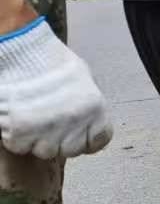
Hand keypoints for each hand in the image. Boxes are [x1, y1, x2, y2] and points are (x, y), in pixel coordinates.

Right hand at [0, 18, 112, 159]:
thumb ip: (87, 104)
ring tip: (32, 119)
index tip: (76, 135)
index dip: (86, 140)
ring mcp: (47, 129)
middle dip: (59, 141)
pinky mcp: (20, 131)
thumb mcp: (82, 79)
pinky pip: (19, 146)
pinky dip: (16, 137)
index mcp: (95, 109)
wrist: (22, 52)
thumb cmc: (51, 61)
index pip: (99, 141)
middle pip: (70, 150)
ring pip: (44, 151)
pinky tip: (17, 119)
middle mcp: (75, 122)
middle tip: (48, 124)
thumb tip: (86, 120)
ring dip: (37, 140)